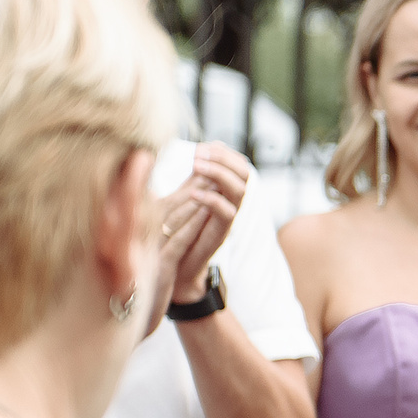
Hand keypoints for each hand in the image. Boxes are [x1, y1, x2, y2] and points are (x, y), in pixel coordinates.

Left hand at [166, 143, 249, 304]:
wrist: (173, 271)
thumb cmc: (174, 235)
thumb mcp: (180, 201)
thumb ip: (189, 181)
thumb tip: (188, 152)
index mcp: (223, 193)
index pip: (237, 164)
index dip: (224, 152)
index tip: (204, 145)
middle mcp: (230, 204)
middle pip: (245, 173)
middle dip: (225, 158)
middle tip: (201, 153)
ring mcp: (227, 220)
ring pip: (240, 190)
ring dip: (220, 174)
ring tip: (197, 167)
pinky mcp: (219, 235)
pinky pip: (227, 213)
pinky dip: (213, 200)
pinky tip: (195, 193)